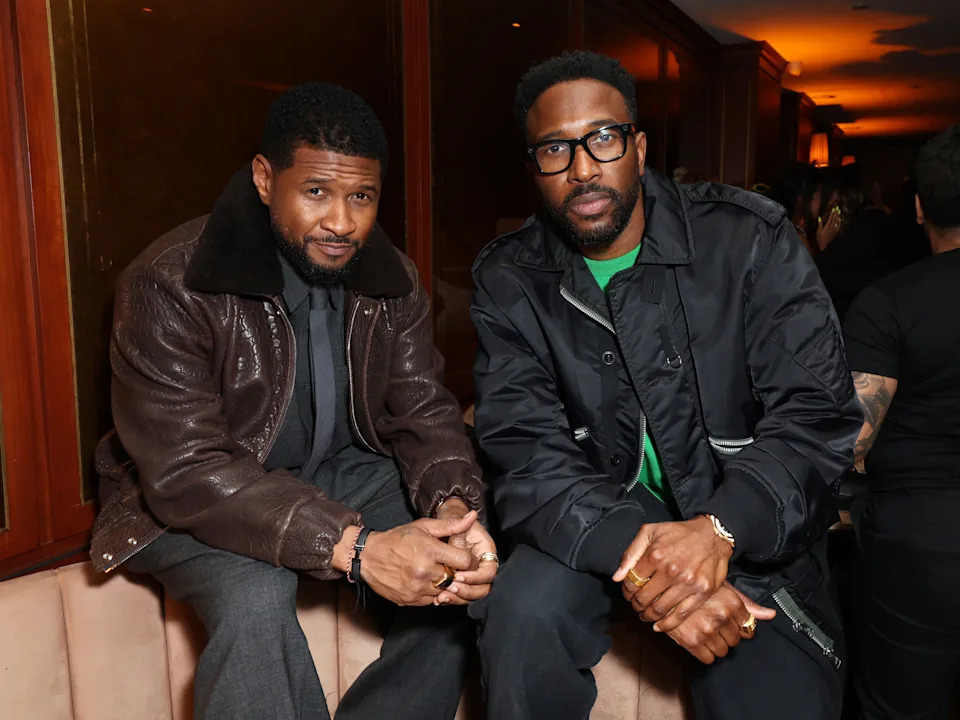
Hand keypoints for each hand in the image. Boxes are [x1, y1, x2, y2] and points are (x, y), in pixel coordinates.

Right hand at [358, 513, 477, 605]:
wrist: (368, 556)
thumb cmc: (397, 539)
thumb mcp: (423, 526)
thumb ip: (450, 525)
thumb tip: (472, 517)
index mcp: (430, 550)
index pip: (465, 561)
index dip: (468, 560)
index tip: (462, 558)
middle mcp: (424, 571)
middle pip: (455, 577)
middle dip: (454, 572)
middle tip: (445, 564)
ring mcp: (416, 588)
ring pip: (444, 591)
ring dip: (442, 583)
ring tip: (432, 571)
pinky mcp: (409, 600)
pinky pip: (431, 600)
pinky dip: (431, 592)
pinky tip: (424, 580)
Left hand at [434, 499, 497, 605]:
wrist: (443, 521)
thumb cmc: (452, 519)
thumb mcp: (454, 522)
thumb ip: (459, 533)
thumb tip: (464, 535)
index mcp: (486, 552)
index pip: (488, 572)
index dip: (475, 577)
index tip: (458, 575)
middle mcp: (481, 566)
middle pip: (483, 588)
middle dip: (467, 591)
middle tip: (450, 588)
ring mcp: (472, 576)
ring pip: (471, 595)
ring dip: (458, 598)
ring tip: (442, 597)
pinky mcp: (461, 582)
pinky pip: (460, 596)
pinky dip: (450, 599)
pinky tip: (438, 599)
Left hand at [613, 516, 732, 632]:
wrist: (712, 535)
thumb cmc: (679, 533)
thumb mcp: (650, 532)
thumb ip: (630, 553)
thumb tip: (616, 577)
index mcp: (655, 555)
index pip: (632, 582)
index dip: (626, 591)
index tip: (628, 593)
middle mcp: (671, 570)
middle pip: (644, 598)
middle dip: (636, 605)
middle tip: (636, 606)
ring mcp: (687, 583)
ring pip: (660, 609)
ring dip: (648, 616)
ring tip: (646, 614)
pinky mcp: (702, 593)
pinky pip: (681, 615)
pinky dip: (667, 625)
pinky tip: (659, 626)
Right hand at [658, 582, 775, 663]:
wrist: (659, 588)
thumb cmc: (691, 585)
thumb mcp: (721, 587)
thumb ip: (747, 603)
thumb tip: (771, 614)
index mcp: (731, 601)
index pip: (748, 627)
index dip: (738, 626)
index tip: (728, 623)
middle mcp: (721, 616)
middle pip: (736, 640)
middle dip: (727, 635)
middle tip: (713, 625)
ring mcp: (707, 630)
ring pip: (723, 651)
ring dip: (716, 644)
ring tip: (704, 632)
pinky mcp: (692, 642)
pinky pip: (708, 659)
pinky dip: (704, 653)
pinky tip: (697, 640)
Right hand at [817, 206, 841, 249]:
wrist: (825, 244)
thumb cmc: (820, 238)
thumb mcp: (818, 231)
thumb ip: (820, 224)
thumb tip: (819, 218)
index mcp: (827, 225)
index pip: (830, 217)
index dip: (832, 213)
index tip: (833, 208)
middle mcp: (832, 226)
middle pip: (835, 218)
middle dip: (836, 213)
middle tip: (837, 208)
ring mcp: (834, 229)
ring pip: (837, 221)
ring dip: (838, 216)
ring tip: (839, 211)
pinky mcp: (836, 231)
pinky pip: (838, 225)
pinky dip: (839, 221)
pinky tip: (839, 219)